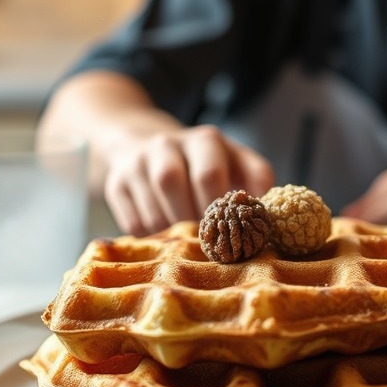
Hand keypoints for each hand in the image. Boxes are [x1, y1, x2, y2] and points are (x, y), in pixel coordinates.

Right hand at [104, 124, 274, 235]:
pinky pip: (133, 223)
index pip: (209, 174)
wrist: (148, 144)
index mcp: (205, 140)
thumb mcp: (236, 162)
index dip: (218, 208)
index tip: (230, 232)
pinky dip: (152, 239)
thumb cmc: (207, 164)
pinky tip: (166, 241)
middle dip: (191, 220)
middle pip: (172, 184)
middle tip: (208, 244)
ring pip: (152, 207)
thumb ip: (256, 181)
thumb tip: (271, 216)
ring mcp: (137, 163)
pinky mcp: (116, 184)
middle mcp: (167, 145)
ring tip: (189, 246)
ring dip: (173, 233)